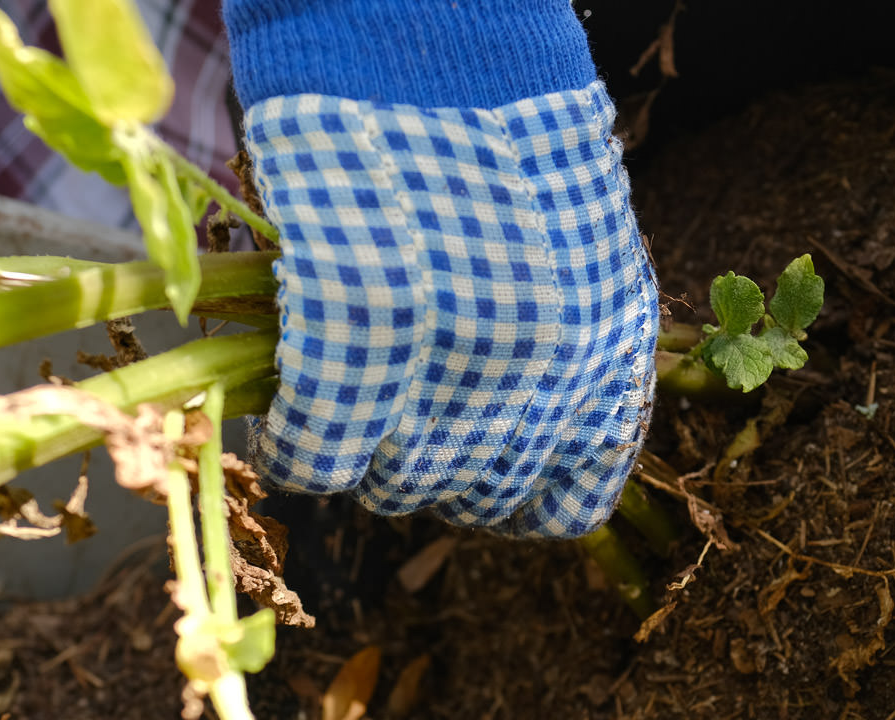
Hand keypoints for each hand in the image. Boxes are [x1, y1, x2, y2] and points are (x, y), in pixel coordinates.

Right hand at [238, 73, 656, 536]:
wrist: (436, 36)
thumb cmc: (501, 117)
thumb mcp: (571, 237)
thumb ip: (557, 336)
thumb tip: (507, 413)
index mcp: (605, 356)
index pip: (569, 498)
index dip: (511, 489)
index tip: (472, 463)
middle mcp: (542, 386)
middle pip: (471, 496)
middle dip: (427, 467)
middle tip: (388, 415)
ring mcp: (451, 376)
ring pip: (396, 488)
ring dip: (361, 456)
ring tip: (338, 397)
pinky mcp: (359, 345)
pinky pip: (319, 457)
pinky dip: (296, 445)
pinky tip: (289, 412)